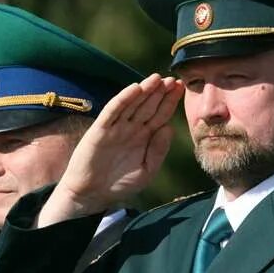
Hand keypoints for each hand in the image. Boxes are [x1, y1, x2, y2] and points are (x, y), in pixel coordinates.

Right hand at [37, 74, 182, 226]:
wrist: (91, 194)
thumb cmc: (119, 184)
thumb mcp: (146, 171)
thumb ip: (158, 150)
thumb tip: (169, 127)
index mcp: (144, 137)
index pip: (160, 114)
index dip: (170, 101)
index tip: (181, 88)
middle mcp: (131, 128)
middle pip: (148, 106)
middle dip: (160, 92)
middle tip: (173, 79)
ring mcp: (115, 127)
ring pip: (132, 104)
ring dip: (144, 90)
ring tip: (157, 78)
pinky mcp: (101, 130)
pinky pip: (113, 111)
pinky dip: (123, 99)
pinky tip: (134, 89)